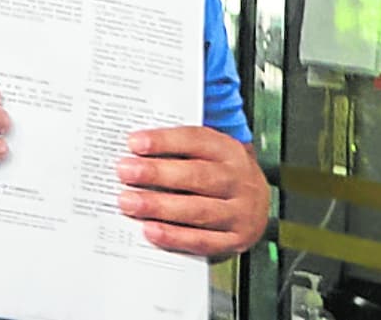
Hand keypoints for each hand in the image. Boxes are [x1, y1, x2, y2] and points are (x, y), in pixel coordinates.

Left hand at [118, 125, 269, 255]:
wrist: (256, 201)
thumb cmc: (215, 170)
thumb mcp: (203, 152)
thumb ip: (173, 149)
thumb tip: (130, 151)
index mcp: (228, 151)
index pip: (196, 140)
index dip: (164, 141)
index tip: (133, 143)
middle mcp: (239, 181)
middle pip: (197, 176)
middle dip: (157, 174)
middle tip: (124, 172)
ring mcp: (241, 212)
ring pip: (199, 210)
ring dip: (160, 207)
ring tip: (128, 202)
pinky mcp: (237, 240)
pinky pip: (203, 241)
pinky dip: (175, 237)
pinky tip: (150, 230)